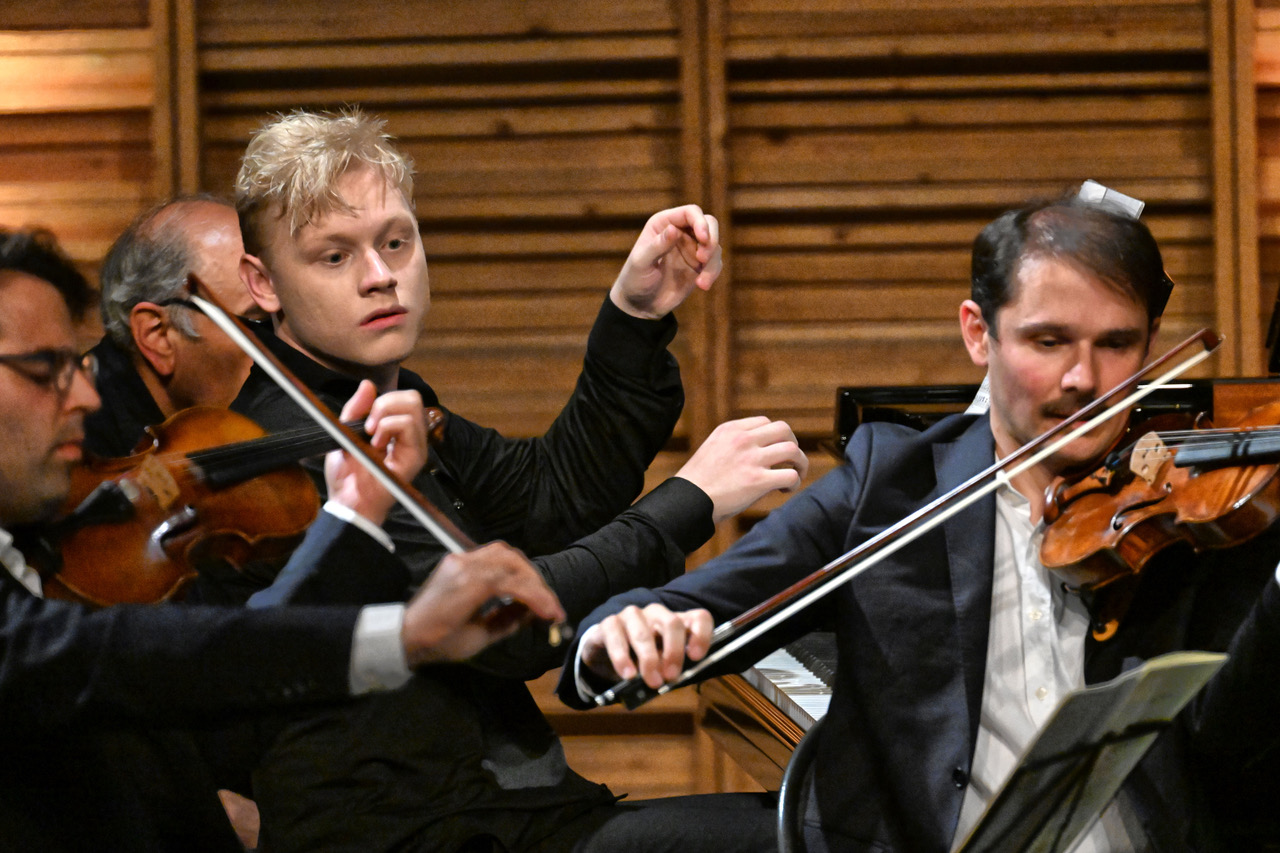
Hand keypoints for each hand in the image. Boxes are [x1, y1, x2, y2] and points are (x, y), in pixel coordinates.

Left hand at [324, 380, 429, 524]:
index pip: (402, 398)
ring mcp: (416, 445)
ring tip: (372, 435)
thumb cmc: (347, 475)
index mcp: (396, 430)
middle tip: (370, 424)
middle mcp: (410, 436)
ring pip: (413, 405)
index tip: (364, 419)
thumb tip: (368, 384)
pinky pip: (409, 424)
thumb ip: (356, 409)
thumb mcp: (345, 433)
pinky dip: (389, 426)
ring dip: (385, 414)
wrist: (348, 501)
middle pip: (412, 397)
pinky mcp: (417, 456)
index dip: (382, 400)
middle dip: (386, 402)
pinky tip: (377, 443)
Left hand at [402, 542, 566, 665]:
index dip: (539, 597)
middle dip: (536, 583)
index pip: (514, 583)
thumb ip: (508, 623)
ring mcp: (460, 559)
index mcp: (468, 587)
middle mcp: (465, 565)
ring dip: (525, 571)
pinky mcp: (458, 559)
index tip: (554, 614)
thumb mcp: (477, 640)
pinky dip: (510, 567)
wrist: (406, 632)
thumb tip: (532, 613)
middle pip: (513, 563)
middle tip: (549, 606)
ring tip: (535, 593)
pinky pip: (491, 555)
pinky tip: (516, 584)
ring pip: (504, 553)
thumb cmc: (439, 642)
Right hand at [582, 603, 713, 688]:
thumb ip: (669, 669)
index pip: (699, 618)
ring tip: (651, 682)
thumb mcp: (661, 667)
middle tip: (671, 677)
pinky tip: (627, 674)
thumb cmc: (640, 662)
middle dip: (673, 652)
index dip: (701, 635)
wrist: (605, 656)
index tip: (696, 657)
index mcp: (676, 623)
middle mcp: (657, 614)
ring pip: (643, 631)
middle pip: (672, 623)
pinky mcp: (609, 623)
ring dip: (649, 659)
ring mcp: (632, 616)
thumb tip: (670, 678)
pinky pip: (616, 636)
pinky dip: (622, 657)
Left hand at [610, 205, 721, 318]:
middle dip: (712, 239)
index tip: (703, 239)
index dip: (700, 222)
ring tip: (701, 282)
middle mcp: (680, 232)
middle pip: (709, 223)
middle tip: (703, 258)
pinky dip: (713, 273)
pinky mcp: (699, 266)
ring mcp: (691, 248)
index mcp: (664, 224)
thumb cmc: (635, 279)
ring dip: (712, 262)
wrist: (640, 305)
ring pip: (714, 245)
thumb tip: (674, 229)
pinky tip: (702, 285)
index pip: (690, 213)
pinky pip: (715, 263)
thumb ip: (657, 246)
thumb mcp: (642, 263)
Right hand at [677, 416, 808, 523]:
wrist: (688, 501)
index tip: (772, 452)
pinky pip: (791, 475)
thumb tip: (761, 452)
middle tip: (791, 461)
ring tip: (795, 475)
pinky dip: (794, 482)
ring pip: (793, 450)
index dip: (774, 437)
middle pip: (784, 429)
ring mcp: (751, 459)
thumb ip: (734, 444)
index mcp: (730, 429)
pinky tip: (785, 490)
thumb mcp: (712, 448)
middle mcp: (743, 439)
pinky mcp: (758, 481)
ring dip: (799, 463)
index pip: (765, 422)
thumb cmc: (699, 482)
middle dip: (793, 444)